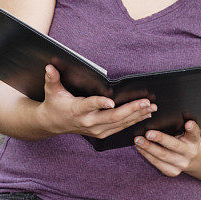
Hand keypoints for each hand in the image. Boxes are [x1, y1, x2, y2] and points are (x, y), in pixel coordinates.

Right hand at [37, 64, 156, 138]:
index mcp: (77, 110)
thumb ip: (52, 78)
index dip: (100, 104)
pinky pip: (120, 128)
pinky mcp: (102, 133)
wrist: (52, 124)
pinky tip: (144, 115)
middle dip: (131, 109)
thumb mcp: (51, 90)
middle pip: (113, 116)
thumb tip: (49, 66)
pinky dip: (133, 121)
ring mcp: (96, 130)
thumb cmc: (54, 104)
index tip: (112, 101)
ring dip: (137, 115)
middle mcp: (88, 122)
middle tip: (147, 102)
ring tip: (151, 108)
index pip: (90, 106)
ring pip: (120, 123)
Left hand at [134, 121, 200, 176]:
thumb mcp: (187, 133)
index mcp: (194, 140)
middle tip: (148, 133)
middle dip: (160, 139)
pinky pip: (157, 163)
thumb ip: (182, 124)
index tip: (187, 124)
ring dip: (148, 148)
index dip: (191, 128)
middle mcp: (189, 153)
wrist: (190, 160)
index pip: (194, 133)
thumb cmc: (184, 141)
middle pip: (174, 145)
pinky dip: (147, 155)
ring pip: (162, 156)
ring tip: (138, 140)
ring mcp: (181, 164)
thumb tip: (174, 114)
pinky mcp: (172, 172)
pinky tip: (140, 148)